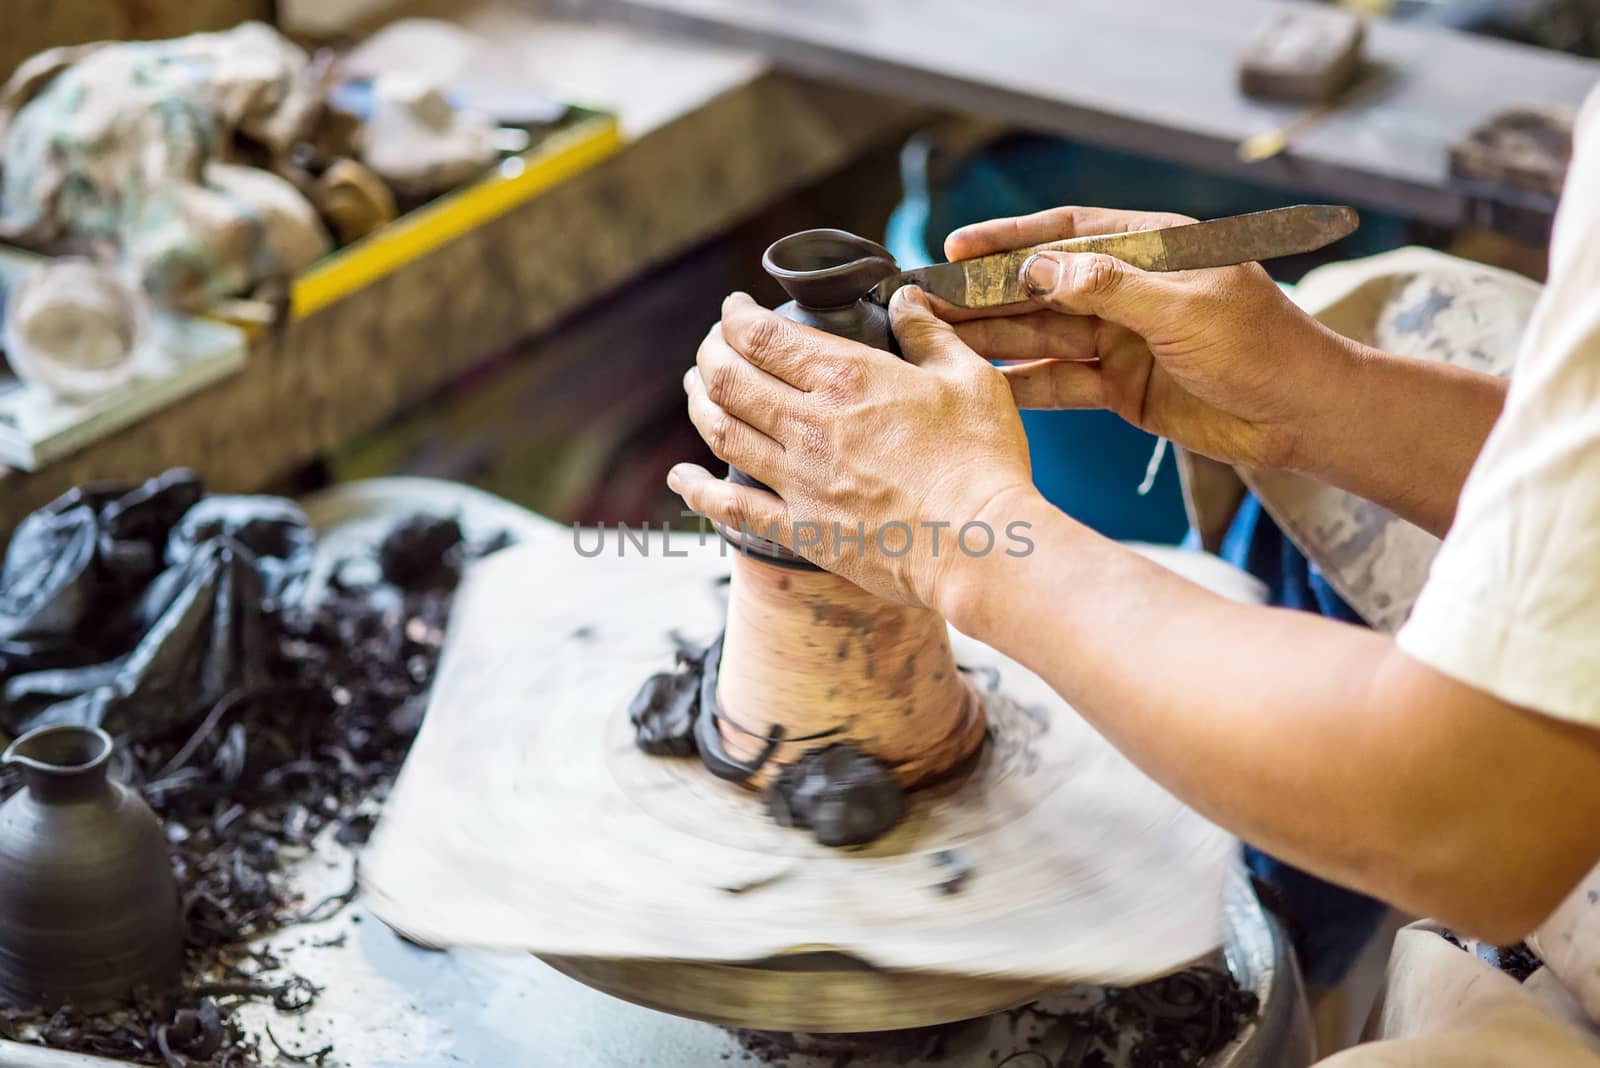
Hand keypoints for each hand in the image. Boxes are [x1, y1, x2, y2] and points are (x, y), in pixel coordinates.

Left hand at [668, 289, 1037, 610]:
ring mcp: (799, 479)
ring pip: (722, 432)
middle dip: (710, 354)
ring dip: (699, 405)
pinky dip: (698, 489)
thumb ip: (929, 334)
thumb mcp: (970, 378)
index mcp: (846, 378)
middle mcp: (810, 424)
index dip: (735, 317)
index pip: (763, 336)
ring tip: (695, 388)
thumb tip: (905, 299)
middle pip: (730, 379)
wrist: (980, 545)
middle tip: (711, 345)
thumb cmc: (982, 460)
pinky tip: (681, 477)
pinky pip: (733, 507)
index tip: (732, 309)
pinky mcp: (802, 528)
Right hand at [942, 206, 1360, 469]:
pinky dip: (1023, 387)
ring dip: (993, 340)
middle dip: (986, 294)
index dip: (1009, 239)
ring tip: (936, 343)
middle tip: (927, 301)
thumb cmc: (1263, 347)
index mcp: (1153, 247)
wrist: (1302, 417)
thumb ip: (1110, 286)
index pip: (1067, 232)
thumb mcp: (1185, 308)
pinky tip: (980, 388)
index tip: (956, 245)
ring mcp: (1122, 339)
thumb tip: (1040, 267)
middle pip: (1043, 286)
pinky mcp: (1120, 387)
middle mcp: (1130, 289)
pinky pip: (1060, 382)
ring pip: (1043, 335)